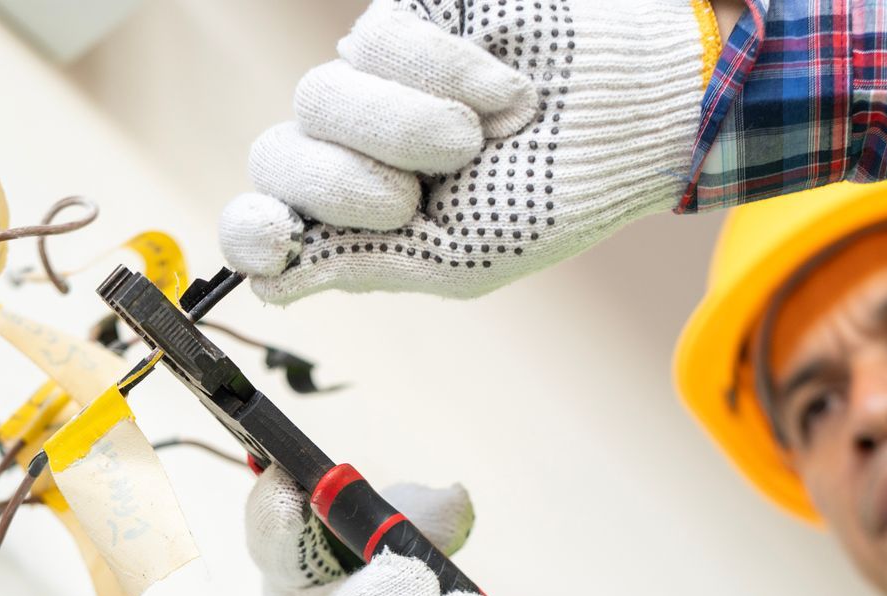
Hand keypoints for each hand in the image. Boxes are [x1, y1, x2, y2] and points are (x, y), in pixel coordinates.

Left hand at [220, 0, 716, 303]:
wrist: (635, 113)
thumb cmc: (557, 194)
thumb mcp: (463, 257)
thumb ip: (364, 264)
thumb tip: (271, 280)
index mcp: (357, 223)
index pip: (261, 223)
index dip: (251, 230)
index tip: (276, 234)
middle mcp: (351, 149)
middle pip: (276, 158)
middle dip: (342, 184)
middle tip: (417, 195)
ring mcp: (373, 83)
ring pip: (319, 96)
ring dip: (405, 127)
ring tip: (481, 136)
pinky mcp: (404, 21)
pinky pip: (375, 39)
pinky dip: (445, 72)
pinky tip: (504, 90)